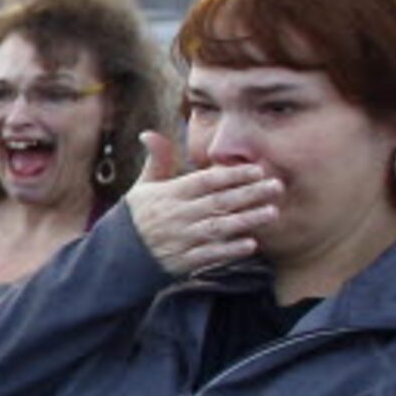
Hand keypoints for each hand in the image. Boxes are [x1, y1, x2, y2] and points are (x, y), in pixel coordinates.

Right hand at [121, 131, 278, 277]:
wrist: (118, 255)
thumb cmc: (137, 216)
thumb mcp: (143, 187)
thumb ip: (157, 161)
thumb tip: (148, 133)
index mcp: (168, 194)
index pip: (205, 181)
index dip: (232, 175)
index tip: (258, 170)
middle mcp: (175, 215)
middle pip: (218, 202)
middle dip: (249, 193)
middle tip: (277, 186)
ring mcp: (179, 239)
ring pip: (218, 227)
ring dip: (246, 220)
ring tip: (272, 212)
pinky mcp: (182, 262)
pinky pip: (210, 255)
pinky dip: (230, 250)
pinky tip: (251, 244)